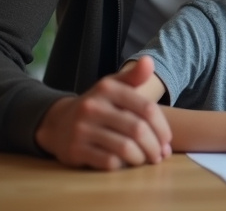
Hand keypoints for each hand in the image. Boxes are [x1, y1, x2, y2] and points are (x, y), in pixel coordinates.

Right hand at [34, 56, 171, 169]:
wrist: (57, 122)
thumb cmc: (97, 105)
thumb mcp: (113, 86)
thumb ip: (134, 76)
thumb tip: (149, 61)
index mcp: (108, 88)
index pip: (147, 109)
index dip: (162, 127)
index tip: (167, 139)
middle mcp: (93, 107)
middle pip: (138, 130)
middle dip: (155, 146)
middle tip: (160, 155)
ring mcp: (82, 129)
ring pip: (125, 148)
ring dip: (141, 157)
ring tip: (146, 159)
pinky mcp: (75, 150)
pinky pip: (108, 162)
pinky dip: (123, 164)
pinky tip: (126, 162)